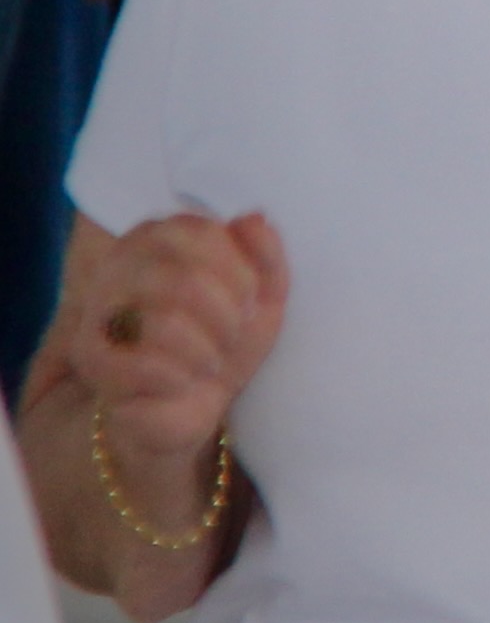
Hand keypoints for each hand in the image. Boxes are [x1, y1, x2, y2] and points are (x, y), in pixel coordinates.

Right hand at [62, 212, 284, 460]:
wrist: (187, 404)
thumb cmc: (222, 340)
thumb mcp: (263, 297)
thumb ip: (266, 254)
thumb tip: (254, 219)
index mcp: (158, 238)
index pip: (202, 233)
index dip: (240, 271)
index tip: (250, 299)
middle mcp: (118, 265)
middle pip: (187, 279)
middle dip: (227, 317)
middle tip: (232, 335)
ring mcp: (97, 311)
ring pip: (165, 323)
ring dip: (206, 352)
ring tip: (209, 362)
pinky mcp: (91, 359)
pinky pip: (145, 364)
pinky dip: (180, 379)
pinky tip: (182, 382)